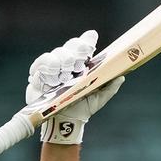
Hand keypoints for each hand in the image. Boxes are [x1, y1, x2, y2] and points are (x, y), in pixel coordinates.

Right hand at [26, 30, 123, 144]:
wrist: (64, 123)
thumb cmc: (81, 109)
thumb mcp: (97, 99)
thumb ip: (109, 88)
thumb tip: (121, 77)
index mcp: (82, 67)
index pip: (84, 47)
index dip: (86, 40)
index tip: (92, 37)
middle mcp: (68, 64)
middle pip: (70, 47)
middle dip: (74, 50)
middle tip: (75, 60)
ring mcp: (53, 69)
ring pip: (55, 54)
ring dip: (59, 61)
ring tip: (62, 73)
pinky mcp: (39, 76)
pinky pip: (40, 65)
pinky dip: (44, 67)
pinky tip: (48, 76)